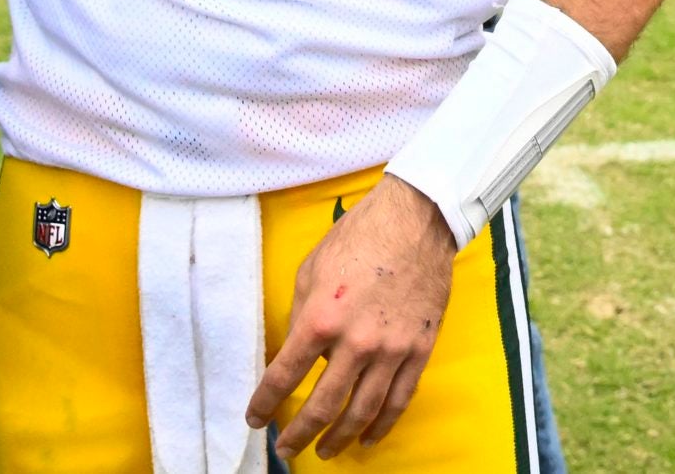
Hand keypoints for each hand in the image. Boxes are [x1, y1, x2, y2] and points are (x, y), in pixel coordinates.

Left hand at [246, 173, 457, 460]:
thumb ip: (301, 315)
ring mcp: (391, 351)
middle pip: (323, 405)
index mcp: (321, 317)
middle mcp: (355, 342)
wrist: (414, 223)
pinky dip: (381, 426)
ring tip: (324, 452)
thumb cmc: (357, 238)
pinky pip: (398, 400)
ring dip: (339, 438)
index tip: (255, 418)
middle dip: (299, 433)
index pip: (285, 374)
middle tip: (286, 450)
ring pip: (362, 412)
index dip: (265, 402)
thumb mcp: (311, 271)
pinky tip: (366, 438)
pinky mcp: (418, 351)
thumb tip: (296, 351)